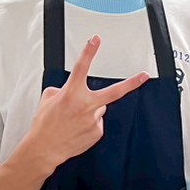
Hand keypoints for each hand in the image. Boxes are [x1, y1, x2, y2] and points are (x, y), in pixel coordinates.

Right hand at [25, 36, 148, 171]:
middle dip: (132, 83)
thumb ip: (62, 90)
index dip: (89, 52)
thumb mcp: (47, 99)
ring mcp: (93, 120)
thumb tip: (71, 89)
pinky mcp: (97, 132)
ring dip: (90, 109)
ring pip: (99, 107)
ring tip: (74, 119)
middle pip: (115, 91)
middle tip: (144, 75)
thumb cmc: (44, 126)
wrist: (44, 149)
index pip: (82, 67)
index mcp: (71, 94)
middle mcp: (85, 106)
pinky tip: (77, 128)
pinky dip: (89, 122)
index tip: (96, 40)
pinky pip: (97, 121)